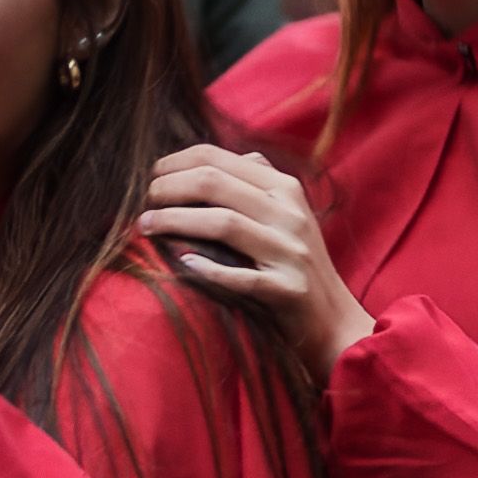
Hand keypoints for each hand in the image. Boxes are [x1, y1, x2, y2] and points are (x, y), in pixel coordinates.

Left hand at [141, 144, 374, 372]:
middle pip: (215, 184)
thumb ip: (257, 183)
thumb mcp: (286, 215)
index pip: (219, 159)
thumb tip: (220, 157)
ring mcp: (290, 252)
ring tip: (146, 226)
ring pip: (223, 224)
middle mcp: (289, 214)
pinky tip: (182, 264)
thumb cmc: (296, 264)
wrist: (332, 320)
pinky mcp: (287, 290)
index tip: (152, 176)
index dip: (177, 162)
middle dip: (169, 188)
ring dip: (175, 222)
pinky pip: (241, 277)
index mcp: (284, 189)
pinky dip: (208, 270)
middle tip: (144, 200)